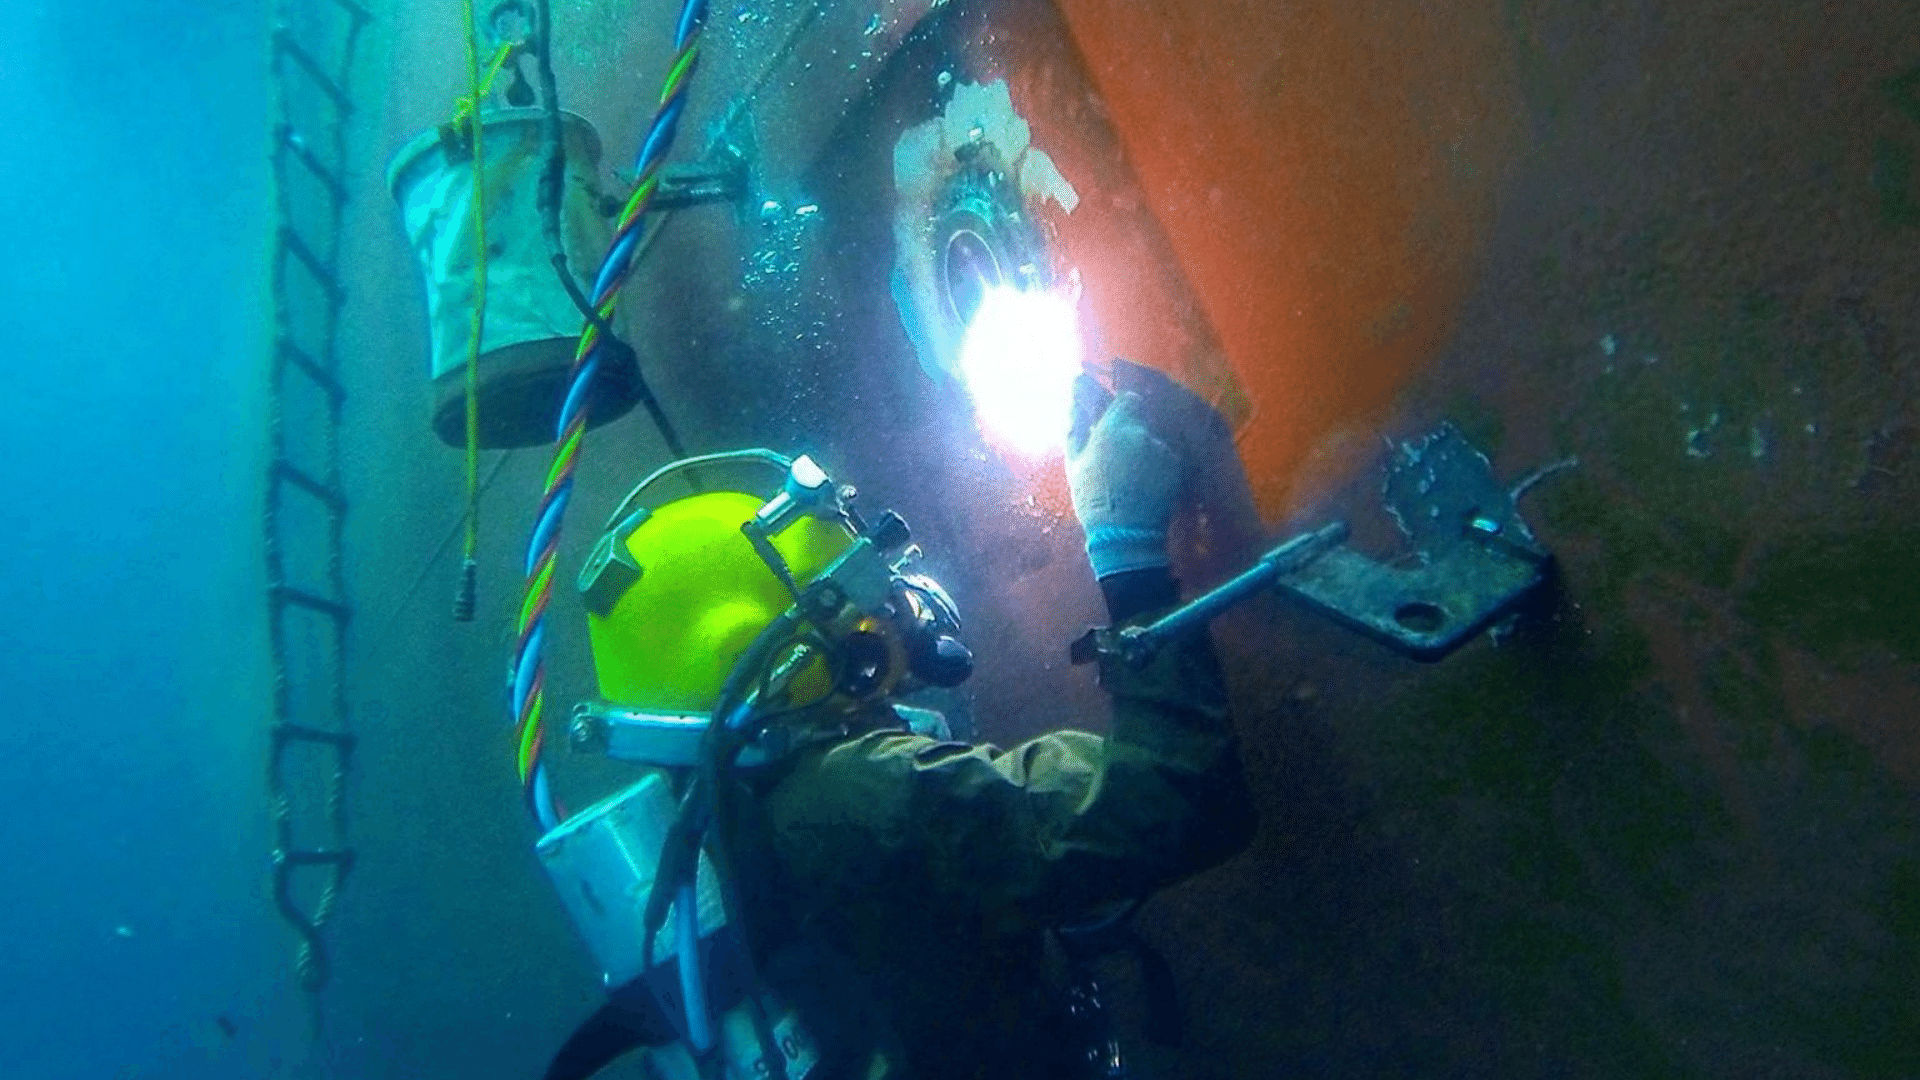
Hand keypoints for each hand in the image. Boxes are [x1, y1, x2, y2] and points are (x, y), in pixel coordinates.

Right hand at [1066, 376, 1182, 578]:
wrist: (1124, 532)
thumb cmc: (1092, 497)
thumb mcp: (1074, 460)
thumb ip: (1076, 420)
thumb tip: (1075, 389)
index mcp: (1114, 427)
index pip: (1129, 399)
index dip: (1123, 411)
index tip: (1114, 427)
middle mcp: (1142, 433)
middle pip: (1143, 422)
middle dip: (1132, 435)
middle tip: (1119, 461)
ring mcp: (1162, 449)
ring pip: (1155, 441)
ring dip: (1146, 452)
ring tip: (1131, 480)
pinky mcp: (1177, 466)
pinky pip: (1167, 458)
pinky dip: (1159, 468)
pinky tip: (1145, 487)